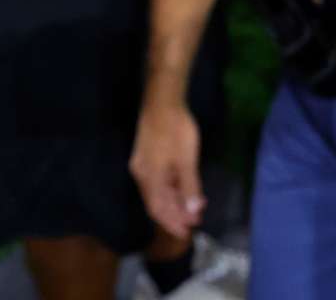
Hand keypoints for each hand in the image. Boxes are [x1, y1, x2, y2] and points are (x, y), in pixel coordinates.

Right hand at [129, 101, 204, 240]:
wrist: (162, 102)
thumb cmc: (176, 130)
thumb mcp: (186, 160)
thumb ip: (189, 186)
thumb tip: (192, 212)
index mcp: (149, 179)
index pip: (158, 210)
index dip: (172, 223)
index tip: (186, 233)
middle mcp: (142, 176)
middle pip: (156, 203)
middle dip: (174, 215)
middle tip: (193, 224)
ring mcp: (142, 166)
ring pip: (157, 192)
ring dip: (174, 203)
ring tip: (192, 210)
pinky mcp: (146, 157)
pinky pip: (157, 182)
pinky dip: (170, 190)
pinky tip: (182, 190)